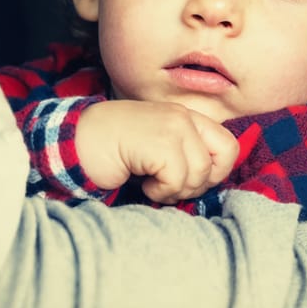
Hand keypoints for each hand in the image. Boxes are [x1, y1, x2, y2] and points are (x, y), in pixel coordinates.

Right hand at [76, 100, 238, 203]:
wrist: (77, 141)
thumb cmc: (115, 151)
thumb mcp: (157, 146)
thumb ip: (186, 154)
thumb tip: (212, 182)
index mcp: (185, 116)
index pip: (229, 146)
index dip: (215, 172)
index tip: (187, 180)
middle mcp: (183, 116)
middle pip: (221, 160)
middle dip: (199, 184)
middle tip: (168, 184)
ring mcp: (173, 126)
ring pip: (199, 173)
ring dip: (174, 189)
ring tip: (150, 181)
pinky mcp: (160, 142)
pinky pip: (176, 179)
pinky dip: (159, 191)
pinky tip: (141, 181)